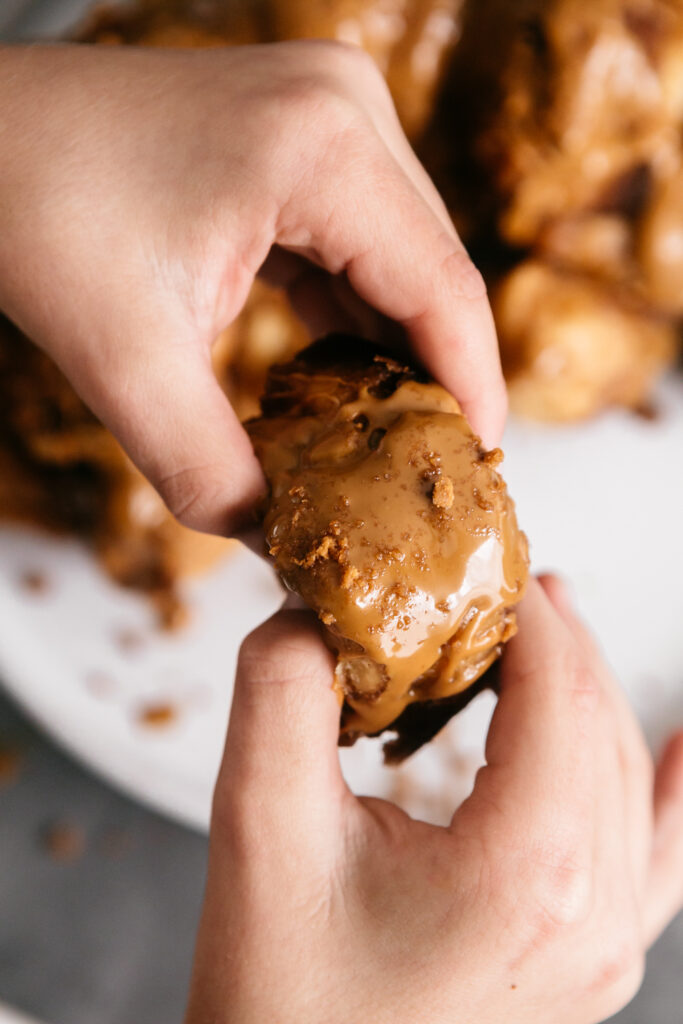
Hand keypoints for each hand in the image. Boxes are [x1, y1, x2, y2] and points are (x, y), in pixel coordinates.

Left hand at [0, 42, 504, 533]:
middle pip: (433, 272)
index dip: (473, 389)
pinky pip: (358, 242)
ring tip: (390, 439)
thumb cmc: (30, 201)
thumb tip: (278, 540)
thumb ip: (210, 473)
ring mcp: (324, 114)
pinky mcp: (300, 138)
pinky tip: (344, 379)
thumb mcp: (124, 362)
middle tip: (432, 472)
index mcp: (321, 149)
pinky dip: (355, 314)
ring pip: (400, 259)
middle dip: (435, 377)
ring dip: (397, 350)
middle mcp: (342, 111)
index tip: (478, 466)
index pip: (444, 290)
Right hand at [185, 576, 682, 1023]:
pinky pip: (660, 858)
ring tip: (547, 627)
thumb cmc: (280, 999)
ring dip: (586, 689)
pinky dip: (670, 787)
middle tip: (502, 581)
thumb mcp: (259, 825)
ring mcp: (605, 949)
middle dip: (553, 638)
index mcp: (527, 871)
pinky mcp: (591, 965)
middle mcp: (591, 914)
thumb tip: (313, 610)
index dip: (522, 610)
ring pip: (624, 774)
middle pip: (598, 722)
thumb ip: (282, 691)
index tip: (480, 560)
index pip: (559, 689)